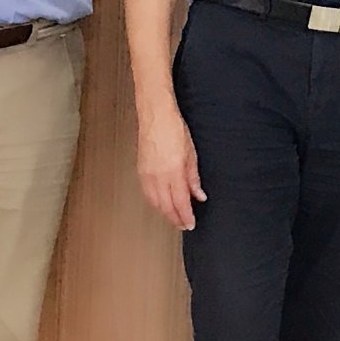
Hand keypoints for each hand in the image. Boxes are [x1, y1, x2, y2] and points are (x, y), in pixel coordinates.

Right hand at [138, 102, 204, 228]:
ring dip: (165, 212)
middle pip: (166, 206)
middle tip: (184, 225)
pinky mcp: (140, 171)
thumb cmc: (173, 129)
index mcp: (173, 172)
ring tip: (174, 217)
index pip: (180, 202)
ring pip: (155, 202)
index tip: (191, 223)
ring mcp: (147, 174)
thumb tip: (199, 194)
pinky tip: (161, 204)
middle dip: (175, 218)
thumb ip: (193, 178)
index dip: (186, 216)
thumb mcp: (191, 154)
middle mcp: (158, 176)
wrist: (155, 116)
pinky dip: (155, 203)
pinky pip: (147, 194)